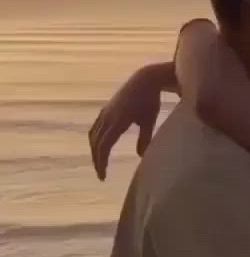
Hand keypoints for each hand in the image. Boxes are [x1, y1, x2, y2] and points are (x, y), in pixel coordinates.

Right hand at [89, 63, 172, 179]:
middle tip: (101, 174)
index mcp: (117, 121)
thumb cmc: (150, 100)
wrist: (144, 79)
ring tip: (99, 162)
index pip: (104, 146)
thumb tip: (140, 156)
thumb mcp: (149, 120)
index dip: (101, 162)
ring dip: (94, 150)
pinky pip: (95, 127)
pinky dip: (94, 139)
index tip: (103, 176)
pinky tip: (99, 145)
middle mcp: (107, 117)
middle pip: (96, 143)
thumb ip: (145, 138)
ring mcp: (105, 112)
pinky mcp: (106, 109)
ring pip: (93, 135)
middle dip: (97, 159)